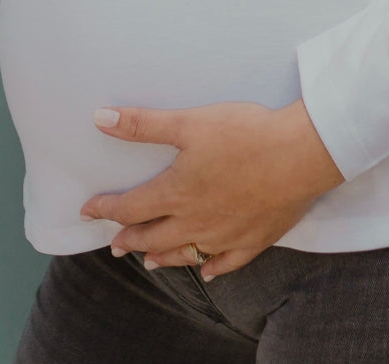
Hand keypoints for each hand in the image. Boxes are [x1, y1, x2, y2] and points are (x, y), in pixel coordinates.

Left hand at [80, 99, 344, 279]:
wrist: (299, 154)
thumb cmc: (245, 134)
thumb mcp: (189, 122)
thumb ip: (143, 124)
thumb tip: (100, 119)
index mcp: (177, 192)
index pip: (131, 206)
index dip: (106, 208)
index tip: (88, 209)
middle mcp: (196, 220)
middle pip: (154, 236)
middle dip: (130, 237)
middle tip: (114, 241)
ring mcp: (226, 234)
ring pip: (186, 253)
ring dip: (163, 257)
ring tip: (148, 260)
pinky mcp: (254, 239)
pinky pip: (227, 261)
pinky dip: (212, 267)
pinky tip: (206, 270)